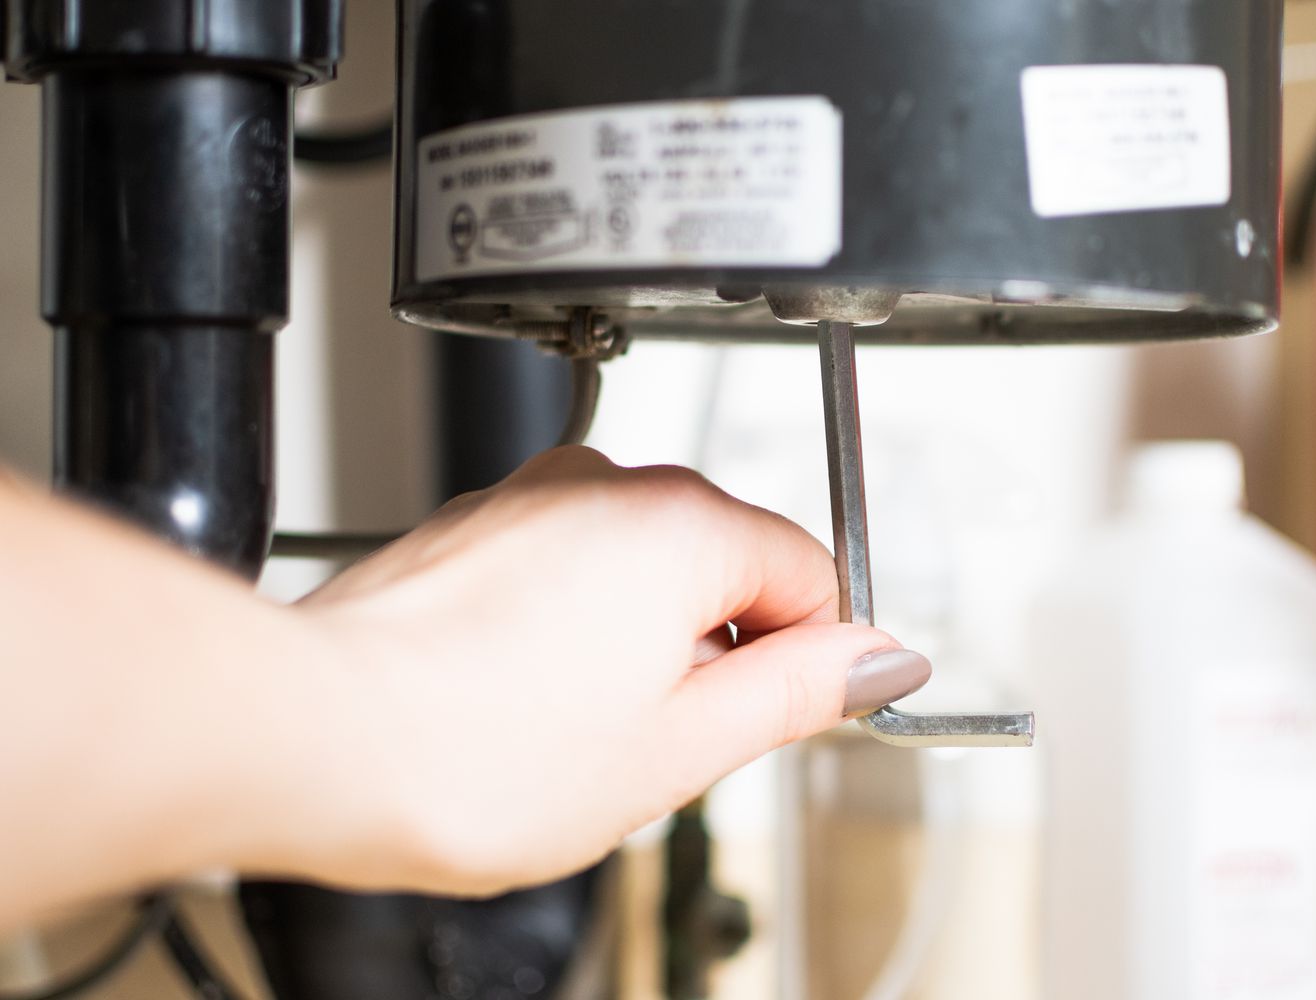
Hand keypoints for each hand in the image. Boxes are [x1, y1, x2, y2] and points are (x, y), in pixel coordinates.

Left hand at [269, 446, 930, 896]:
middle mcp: (608, 483)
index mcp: (681, 523)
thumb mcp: (679, 749)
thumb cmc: (470, 751)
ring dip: (643, 648)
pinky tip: (526, 702)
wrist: (309, 738)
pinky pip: (573, 569)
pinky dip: (574, 631)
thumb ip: (797, 692)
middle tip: (659, 743)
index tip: (785, 713)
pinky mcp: (480, 528)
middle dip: (718, 654)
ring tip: (577, 730)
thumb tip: (876, 659)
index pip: (811, 572)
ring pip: (646, 571)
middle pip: (726, 566)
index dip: (809, 658)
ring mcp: (535, 498)